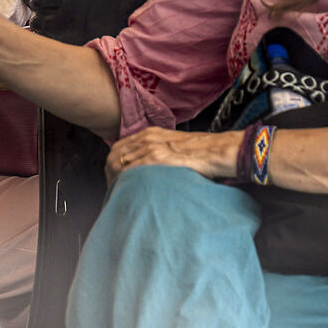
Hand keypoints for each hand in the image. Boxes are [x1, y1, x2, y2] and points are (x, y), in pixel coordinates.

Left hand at [105, 126, 239, 181]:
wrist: (218, 150)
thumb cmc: (201, 152)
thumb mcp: (174, 146)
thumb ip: (159, 152)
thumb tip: (146, 167)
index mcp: (150, 134)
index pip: (119, 147)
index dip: (112, 163)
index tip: (113, 177)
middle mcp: (148, 138)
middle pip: (114, 155)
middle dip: (109, 173)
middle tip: (112, 188)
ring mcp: (152, 147)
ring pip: (119, 163)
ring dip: (115, 179)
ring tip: (117, 193)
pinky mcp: (158, 158)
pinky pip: (132, 169)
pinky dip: (125, 181)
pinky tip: (126, 191)